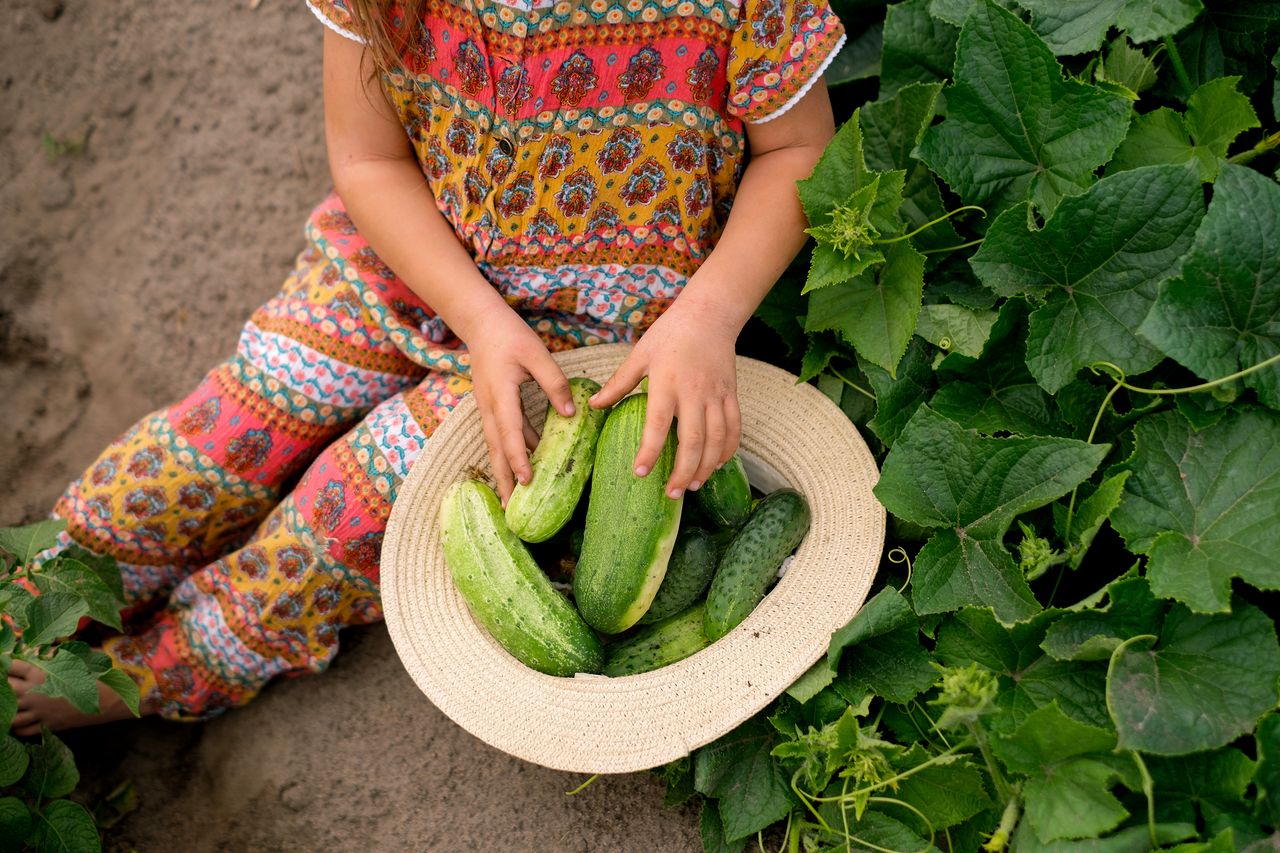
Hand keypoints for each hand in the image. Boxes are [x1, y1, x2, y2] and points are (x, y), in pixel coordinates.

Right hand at [467, 307, 574, 502]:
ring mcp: (487, 409)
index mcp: (501, 394)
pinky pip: (500, 437)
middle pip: (496, 450)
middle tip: (511, 512)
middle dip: (504, 481)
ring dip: (504, 474)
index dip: (519, 457)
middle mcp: (490, 407)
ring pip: (496, 447)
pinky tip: (522, 470)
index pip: (510, 432)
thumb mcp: (537, 354)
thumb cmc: (510, 336)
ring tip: (512, 502)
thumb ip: (555, 383)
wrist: (481, 324)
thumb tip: (571, 415)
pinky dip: (509, 456)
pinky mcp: (491, 408)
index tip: (526, 481)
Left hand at [590, 300, 740, 497]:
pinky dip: (728, 450)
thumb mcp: (639, 355)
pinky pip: (734, 427)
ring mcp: (716, 395)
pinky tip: (717, 464)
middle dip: (683, 470)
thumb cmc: (669, 335)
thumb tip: (594, 405)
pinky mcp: (731, 394)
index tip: (640, 472)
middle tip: (671, 493)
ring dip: (707, 466)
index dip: (650, 451)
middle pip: (693, 439)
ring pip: (717, 438)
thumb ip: (619, 383)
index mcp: (666, 383)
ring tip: (693, 486)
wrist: (709, 315)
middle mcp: (694, 392)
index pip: (658, 424)